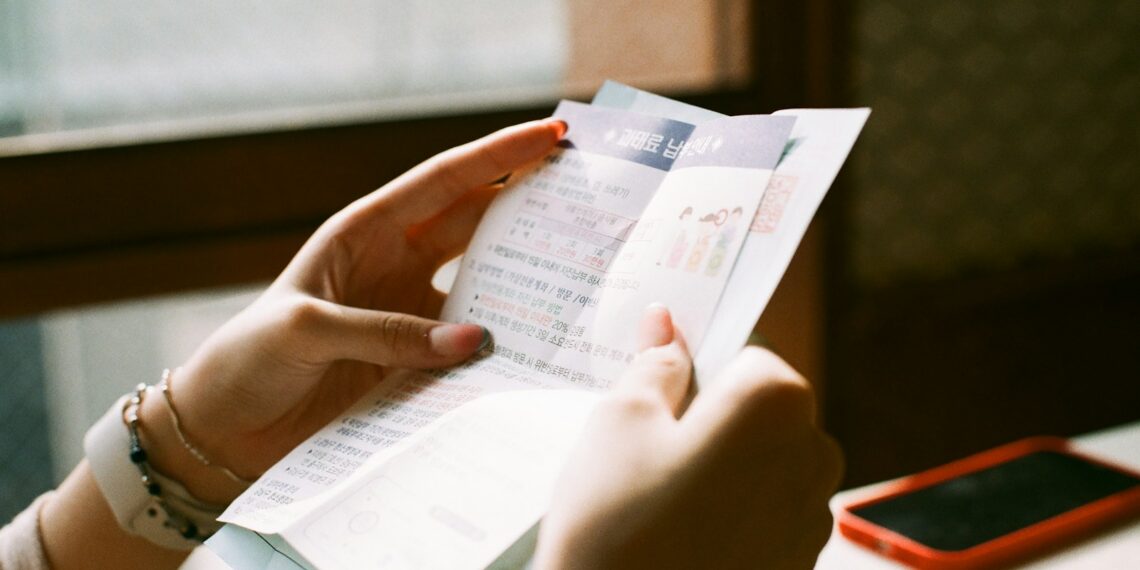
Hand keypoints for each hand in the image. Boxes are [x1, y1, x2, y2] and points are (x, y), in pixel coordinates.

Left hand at [140, 119, 564, 500]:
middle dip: (527, 202)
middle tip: (587, 195)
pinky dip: (501, 342)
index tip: (551, 134)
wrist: (226, 428)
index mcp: (364, 232)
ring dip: (523, 274)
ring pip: (482, 281)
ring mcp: (409, 311)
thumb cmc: (250, 359)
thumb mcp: (309, 330)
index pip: (444, 182)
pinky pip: (468, 343)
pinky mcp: (414, 358)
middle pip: (474, 222)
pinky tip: (535, 344)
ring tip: (579, 270)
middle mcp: (394, 264)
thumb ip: (388, 332)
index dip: (499, 155)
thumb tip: (475, 339)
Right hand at [535, 305, 842, 569]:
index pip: (746, 348)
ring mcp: (811, 514)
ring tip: (655, 496)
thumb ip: (654, 363)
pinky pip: (765, 509)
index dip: (697, 362)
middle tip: (643, 446)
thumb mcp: (619, 422)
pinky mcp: (798, 561)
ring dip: (718, 463)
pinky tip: (678, 531)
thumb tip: (666, 323)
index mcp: (776, 402)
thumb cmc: (617, 530)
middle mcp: (812, 453)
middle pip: (759, 405)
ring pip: (763, 458)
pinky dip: (729, 509)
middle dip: (708, 414)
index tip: (658, 382)